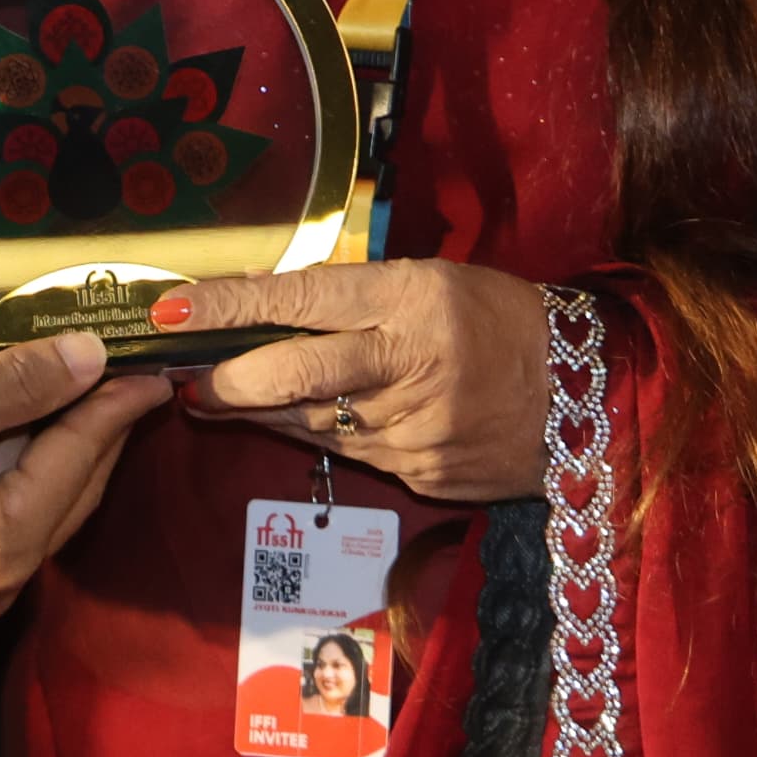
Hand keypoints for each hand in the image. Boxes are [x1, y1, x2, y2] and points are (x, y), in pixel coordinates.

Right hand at [0, 329, 171, 616]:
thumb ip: (18, 380)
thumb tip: (89, 356)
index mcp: (8, 546)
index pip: (83, 456)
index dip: (117, 403)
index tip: (155, 365)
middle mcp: (0, 582)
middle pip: (73, 489)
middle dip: (100, 430)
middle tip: (127, 376)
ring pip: (42, 504)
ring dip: (62, 449)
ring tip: (83, 394)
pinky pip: (6, 517)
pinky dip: (22, 472)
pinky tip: (23, 432)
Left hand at [161, 260, 556, 504]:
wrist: (586, 398)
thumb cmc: (501, 321)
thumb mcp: (432, 282)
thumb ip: (355, 297)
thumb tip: (267, 305)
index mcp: (410, 300)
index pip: (300, 297)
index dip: (229, 305)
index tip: (171, 310)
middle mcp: (406, 365)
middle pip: (292, 373)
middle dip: (227, 379)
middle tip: (183, 376)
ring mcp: (411, 429)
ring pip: (307, 421)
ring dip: (256, 412)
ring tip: (217, 397)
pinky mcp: (417, 474)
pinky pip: (347, 453)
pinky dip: (313, 434)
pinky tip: (292, 422)